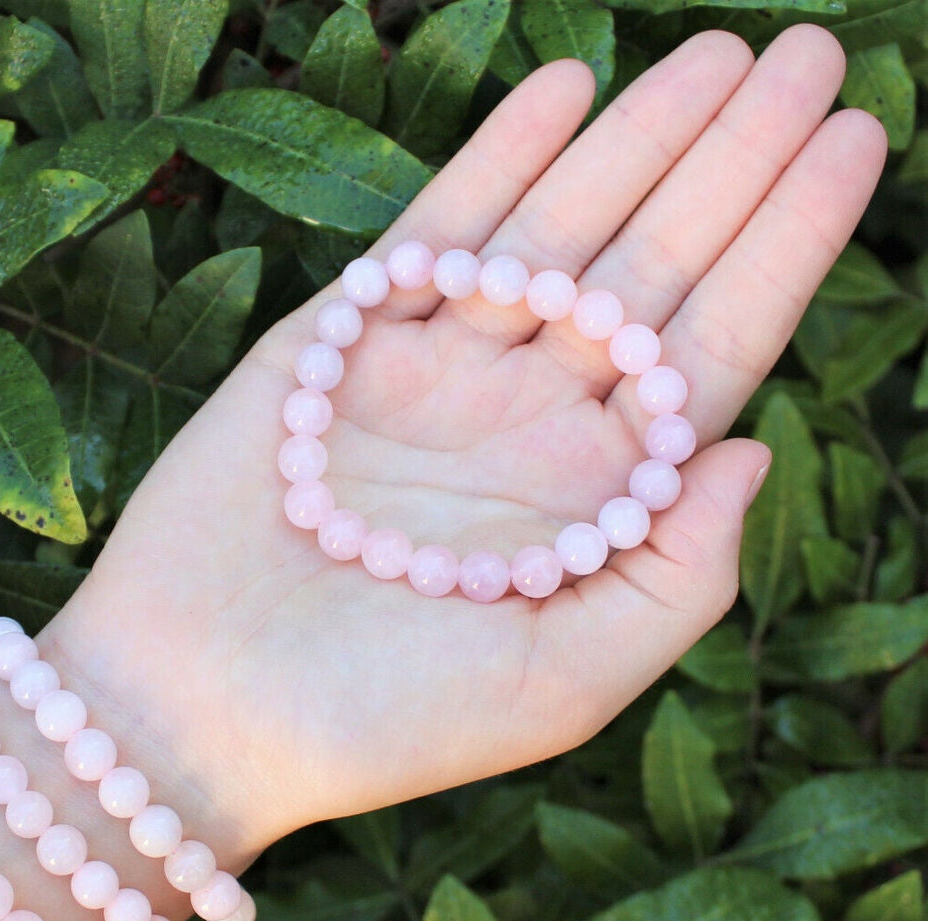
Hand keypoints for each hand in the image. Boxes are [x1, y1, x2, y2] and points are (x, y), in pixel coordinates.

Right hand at [47, 26, 886, 854]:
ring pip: (555, 230)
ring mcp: (432, 374)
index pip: (715, 350)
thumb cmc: (377, 722)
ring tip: (718, 53)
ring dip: (635, 137)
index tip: (856, 139)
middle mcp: (525, 423)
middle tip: (808, 56)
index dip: (789, 244)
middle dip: (732, 160)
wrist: (197, 709)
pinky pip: (433, 229)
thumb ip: (676, 581)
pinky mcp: (335, 344)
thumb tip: (751, 453)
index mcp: (591, 500)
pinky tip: (565, 86)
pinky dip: (496, 157)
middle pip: (652, 267)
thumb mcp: (560, 685)